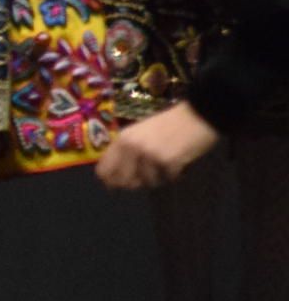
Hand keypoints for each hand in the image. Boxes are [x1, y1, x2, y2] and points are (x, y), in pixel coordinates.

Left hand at [95, 102, 218, 190]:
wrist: (197, 116)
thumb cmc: (168, 124)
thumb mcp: (139, 133)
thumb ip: (126, 151)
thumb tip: (116, 176)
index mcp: (122, 140)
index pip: (104, 170)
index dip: (110, 180)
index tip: (116, 184)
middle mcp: (132, 148)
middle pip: (124, 181)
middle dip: (134, 183)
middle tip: (145, 177)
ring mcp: (149, 155)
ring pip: (147, 182)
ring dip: (157, 178)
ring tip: (164, 164)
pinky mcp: (168, 162)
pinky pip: (167, 179)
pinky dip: (173, 175)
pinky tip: (177, 163)